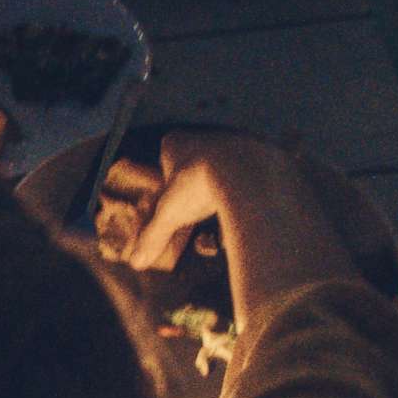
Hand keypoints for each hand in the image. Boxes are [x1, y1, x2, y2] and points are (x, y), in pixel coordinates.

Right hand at [126, 130, 363, 314]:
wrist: (250, 173)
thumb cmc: (200, 186)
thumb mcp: (170, 215)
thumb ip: (153, 236)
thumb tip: (136, 263)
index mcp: (178, 142)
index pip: (167, 151)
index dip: (168, 172)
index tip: (171, 192)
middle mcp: (206, 135)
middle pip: (197, 158)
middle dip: (196, 181)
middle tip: (196, 205)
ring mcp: (235, 139)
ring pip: (225, 162)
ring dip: (223, 183)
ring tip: (222, 209)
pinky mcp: (262, 149)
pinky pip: (252, 168)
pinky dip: (248, 185)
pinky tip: (246, 204)